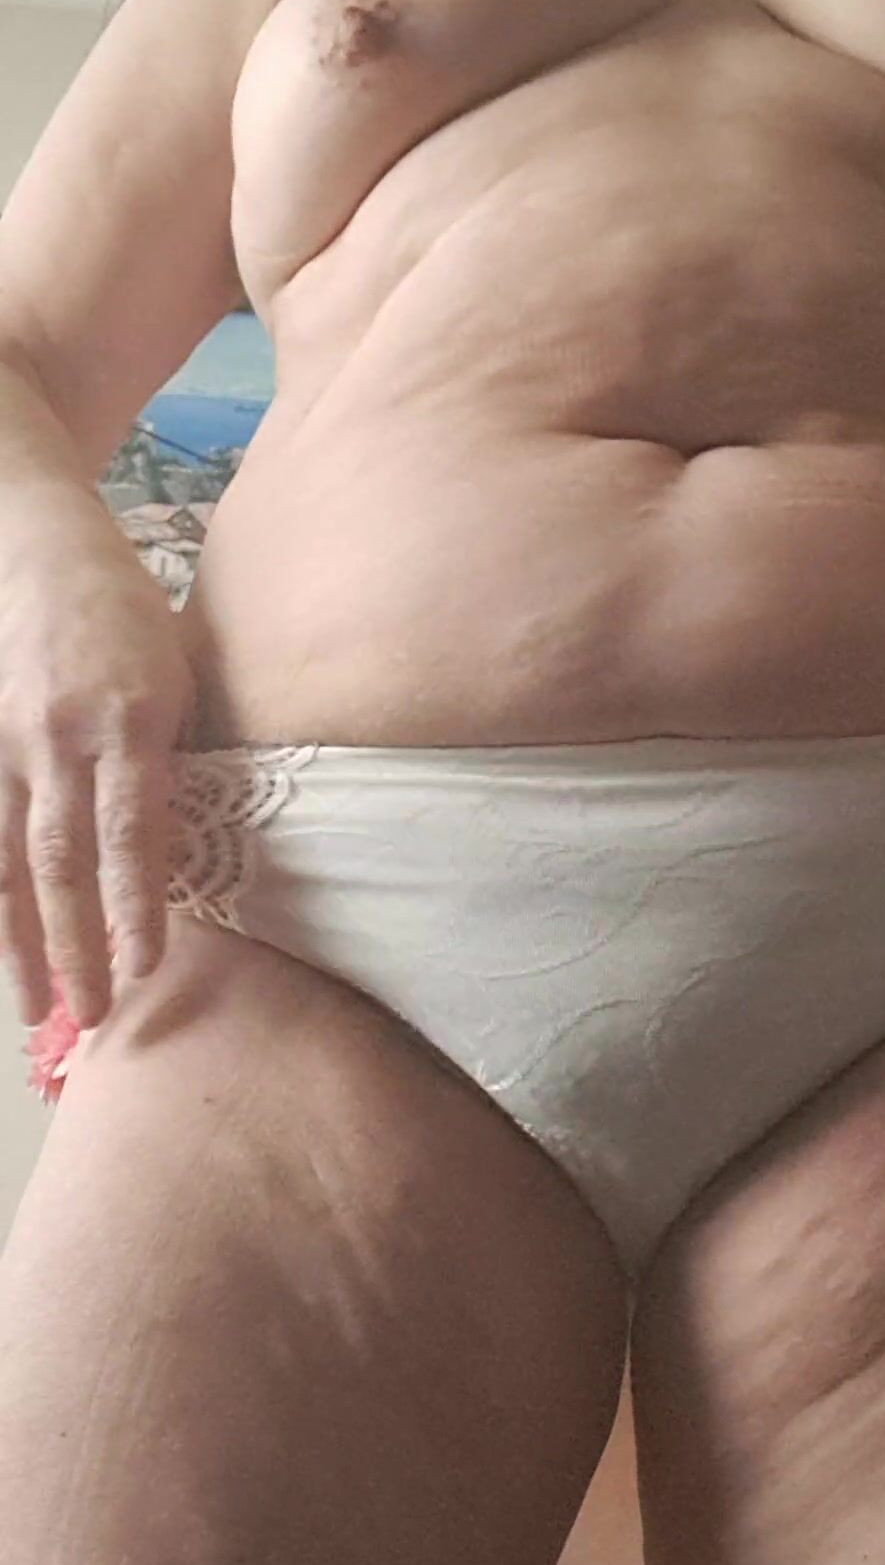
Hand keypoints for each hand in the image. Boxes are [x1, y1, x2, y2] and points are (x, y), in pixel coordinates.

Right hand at [0, 530, 193, 1029]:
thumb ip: (174, 758)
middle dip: (75, 948)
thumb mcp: (177, 674)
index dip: (136, 909)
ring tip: (33, 1010)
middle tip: (90, 1020)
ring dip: (20, 944)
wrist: (33, 544)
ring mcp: (4, 742)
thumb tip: (187, 850)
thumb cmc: (125, 613)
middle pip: (61, 863)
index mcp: (127, 721)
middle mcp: (59, 739)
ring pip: (6, 860)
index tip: (144, 970)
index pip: (131, 836)